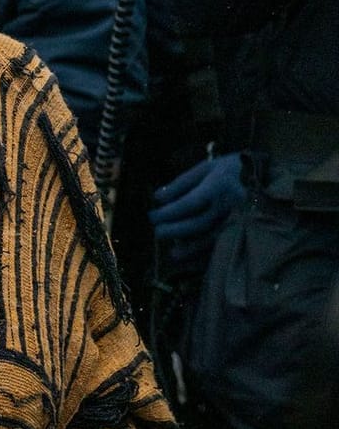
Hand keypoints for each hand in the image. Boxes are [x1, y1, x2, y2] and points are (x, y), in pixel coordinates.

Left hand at [150, 153, 243, 269]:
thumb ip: (183, 182)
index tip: (152, 217)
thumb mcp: (210, 167)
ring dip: (190, 249)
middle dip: (174, 230)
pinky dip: (210, 256)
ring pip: (212, 240)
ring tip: (174, 254)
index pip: (188, 203)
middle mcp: (230, 205)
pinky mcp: (250, 232)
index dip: (168, 213)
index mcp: (219, 185)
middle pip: (198, 223)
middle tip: (158, 233)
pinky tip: (196, 261)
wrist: (276, 178)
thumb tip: (157, 197)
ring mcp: (242, 220)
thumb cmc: (236, 170)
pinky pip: (227, 248)